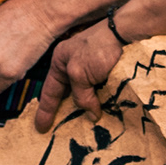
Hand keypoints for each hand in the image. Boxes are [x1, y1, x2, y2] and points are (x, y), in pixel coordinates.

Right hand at [23, 19, 123, 135]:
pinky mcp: (104, 70)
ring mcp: (89, 67)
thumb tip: (91, 115)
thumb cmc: (97, 49)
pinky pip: (97, 91)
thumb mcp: (80, 74)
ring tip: (82, 125)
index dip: (45, 110)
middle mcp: (72, 65)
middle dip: (64, 110)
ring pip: (83, 93)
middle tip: (59, 130)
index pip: (50, 91)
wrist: (124, 33)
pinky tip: (100, 112)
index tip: (41, 128)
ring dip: (84, 107)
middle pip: (66, 92)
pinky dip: (97, 102)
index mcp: (60, 62)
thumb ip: (81, 96)